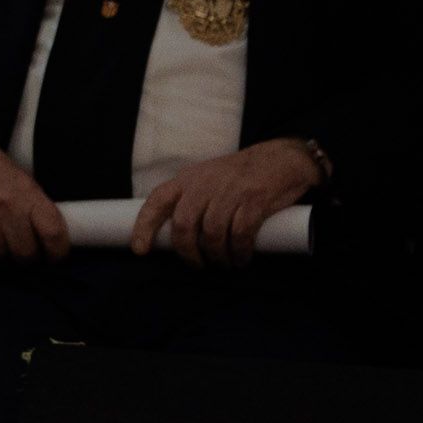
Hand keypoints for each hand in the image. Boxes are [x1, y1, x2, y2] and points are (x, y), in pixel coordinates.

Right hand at [0, 122, 67, 260]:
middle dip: (25, 257)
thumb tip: (46, 240)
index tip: (54, 257)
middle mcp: (4, 204)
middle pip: (24, 253)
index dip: (57, 252)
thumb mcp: (20, 178)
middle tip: (22, 252)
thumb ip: (33, 206)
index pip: (53, 232)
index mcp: (26, 192)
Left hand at [130, 138, 322, 266]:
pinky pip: (241, 233)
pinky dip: (239, 251)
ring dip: (217, 256)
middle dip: (187, 252)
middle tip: (198, 264)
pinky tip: (242, 259)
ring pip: (212, 233)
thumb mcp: (207, 178)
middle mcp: (205, 184)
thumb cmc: (240, 175)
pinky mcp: (255, 200)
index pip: (157, 201)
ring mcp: (230, 191)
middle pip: (184, 224)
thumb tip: (177, 234)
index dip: (144, 227)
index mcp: (188, 179)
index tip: (140, 250)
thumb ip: (192, 198)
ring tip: (224, 263)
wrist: (281, 158)